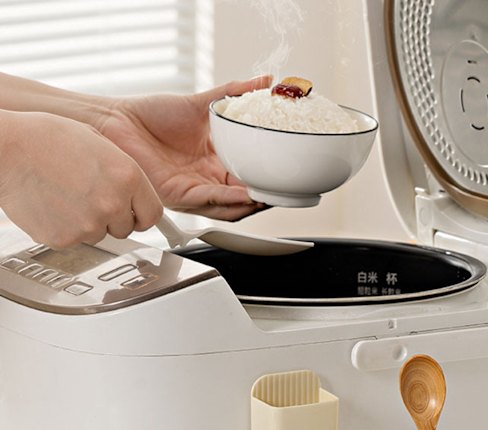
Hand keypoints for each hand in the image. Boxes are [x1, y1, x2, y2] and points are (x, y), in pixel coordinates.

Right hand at [0, 111, 162, 247]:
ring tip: (65, 196)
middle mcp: (113, 203)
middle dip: (112, 218)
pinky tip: (52, 206)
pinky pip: (73, 241)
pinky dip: (64, 229)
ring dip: (87, 223)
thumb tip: (136, 196)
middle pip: (125, 229)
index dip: (141, 215)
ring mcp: (90, 224)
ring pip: (99, 235)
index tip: (135, 216)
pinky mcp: (65, 239)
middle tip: (87, 198)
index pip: (152, 214)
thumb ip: (123, 173)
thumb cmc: (46, 139)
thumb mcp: (100, 144)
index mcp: (128, 177)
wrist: (6, 149)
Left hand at [96, 76, 271, 220]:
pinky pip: (209, 201)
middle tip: (283, 191)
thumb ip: (234, 94)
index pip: (247, 176)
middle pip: (243, 197)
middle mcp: (206, 179)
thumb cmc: (152, 115)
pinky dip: (229, 200)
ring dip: (251, 203)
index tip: (284, 173)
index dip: (266, 178)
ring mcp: (194, 189)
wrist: (119, 121)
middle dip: (264, 197)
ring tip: (268, 196)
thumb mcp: (202, 103)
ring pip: (230, 206)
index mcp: (214, 162)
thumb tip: (264, 80)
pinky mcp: (179, 195)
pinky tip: (245, 194)